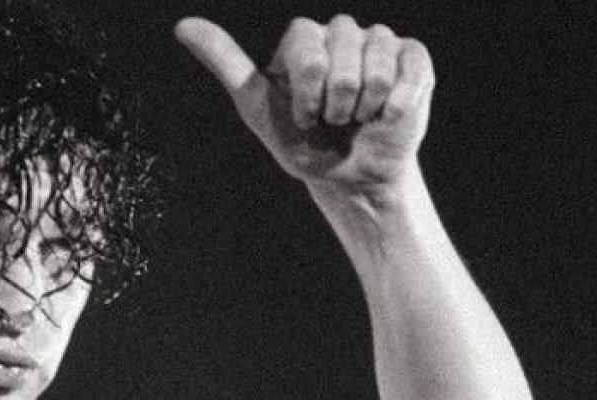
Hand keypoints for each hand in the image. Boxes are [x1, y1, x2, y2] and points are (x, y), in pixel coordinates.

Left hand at [175, 15, 434, 189]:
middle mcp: (341, 32)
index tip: (304, 116)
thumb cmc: (302, 143)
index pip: (306, 47)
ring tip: (358, 118)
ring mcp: (379, 42)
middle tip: (333, 119)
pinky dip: (395, 105)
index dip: (307, 92)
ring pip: (376, 64)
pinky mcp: (413, 59)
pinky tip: (385, 117)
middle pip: (343, 54)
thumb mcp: (256, 107)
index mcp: (303, 38)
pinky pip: (409, 70)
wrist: (349, 177)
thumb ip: (225, 63)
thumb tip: (182, 24)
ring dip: (365, 108)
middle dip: (336, 102)